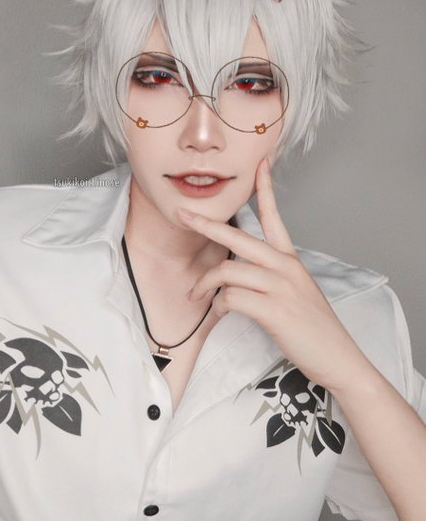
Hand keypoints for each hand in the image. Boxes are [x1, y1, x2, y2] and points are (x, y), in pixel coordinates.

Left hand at [178, 158, 367, 391]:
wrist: (337, 357)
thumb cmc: (312, 327)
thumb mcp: (295, 291)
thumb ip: (270, 276)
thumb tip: (236, 273)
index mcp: (290, 259)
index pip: (275, 216)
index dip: (266, 188)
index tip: (260, 163)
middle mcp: (285, 266)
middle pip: (238, 236)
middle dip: (206, 224)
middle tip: (183, 215)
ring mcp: (281, 287)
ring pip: (228, 269)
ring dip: (205, 284)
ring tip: (197, 297)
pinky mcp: (274, 309)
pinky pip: (231, 297)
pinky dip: (218, 306)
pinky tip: (220, 313)